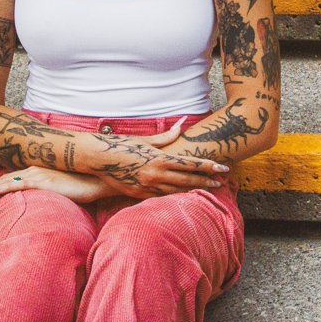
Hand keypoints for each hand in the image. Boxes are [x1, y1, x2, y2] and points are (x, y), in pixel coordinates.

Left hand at [0, 165, 108, 216]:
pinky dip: (1, 189)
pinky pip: (16, 185)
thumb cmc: (85, 186)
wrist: (98, 179)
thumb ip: (51, 195)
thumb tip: (45, 208)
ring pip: (4, 183)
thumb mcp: (63, 192)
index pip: (10, 181)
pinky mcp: (41, 181)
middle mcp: (33, 170)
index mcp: (37, 172)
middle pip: (2, 182)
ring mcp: (36, 174)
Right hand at [95, 120, 231, 199]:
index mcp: (160, 159)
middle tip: (221, 182)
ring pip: (176, 191)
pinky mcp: (138, 194)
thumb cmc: (121, 145)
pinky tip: (183, 195)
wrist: (96, 159)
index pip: (191, 164)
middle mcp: (156, 175)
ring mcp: (147, 187)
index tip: (223, 168)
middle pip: (188, 180)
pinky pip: (161, 196)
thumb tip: (182, 124)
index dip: (209, 166)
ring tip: (207, 189)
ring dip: (193, 190)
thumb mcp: (145, 140)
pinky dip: (174, 196)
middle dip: (206, 181)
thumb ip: (166, 136)